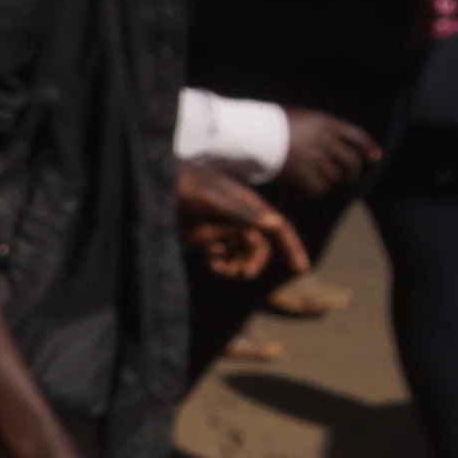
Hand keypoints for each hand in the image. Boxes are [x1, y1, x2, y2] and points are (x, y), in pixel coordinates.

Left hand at [175, 158, 306, 283]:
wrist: (156, 183)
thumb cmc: (185, 185)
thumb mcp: (212, 198)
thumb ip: (241, 211)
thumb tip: (274, 223)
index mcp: (247, 204)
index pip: (277, 227)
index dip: (292, 246)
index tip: (301, 269)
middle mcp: (238, 216)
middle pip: (258, 246)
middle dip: (254, 261)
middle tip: (242, 274)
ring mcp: (221, 226)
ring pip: (239, 253)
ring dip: (235, 265)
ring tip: (220, 269)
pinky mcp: (204, 235)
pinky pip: (221, 255)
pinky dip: (220, 263)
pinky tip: (212, 263)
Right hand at [267, 108, 375, 204]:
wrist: (250, 133)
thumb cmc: (271, 123)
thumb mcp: (301, 117)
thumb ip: (320, 128)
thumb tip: (336, 142)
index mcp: (325, 122)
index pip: (357, 135)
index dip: (368, 147)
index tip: (374, 157)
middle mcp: (324, 140)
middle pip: (351, 161)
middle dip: (352, 172)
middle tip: (349, 179)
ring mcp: (314, 157)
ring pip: (334, 176)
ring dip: (328, 179)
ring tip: (316, 178)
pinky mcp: (302, 173)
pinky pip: (319, 188)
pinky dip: (316, 190)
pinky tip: (308, 189)